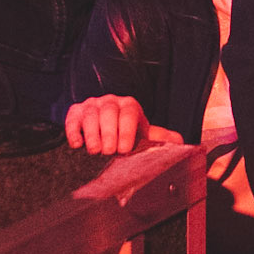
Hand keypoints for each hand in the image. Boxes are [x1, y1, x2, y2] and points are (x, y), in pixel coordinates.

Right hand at [63, 95, 183, 155]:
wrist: (105, 131)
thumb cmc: (126, 135)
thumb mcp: (143, 136)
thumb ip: (160, 139)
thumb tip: (181, 142)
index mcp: (130, 106)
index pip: (129, 112)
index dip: (127, 130)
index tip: (124, 150)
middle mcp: (110, 102)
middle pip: (109, 112)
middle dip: (109, 133)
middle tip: (109, 152)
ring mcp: (92, 105)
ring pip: (90, 114)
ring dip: (92, 134)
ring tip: (95, 151)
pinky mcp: (75, 112)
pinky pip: (72, 117)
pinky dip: (73, 131)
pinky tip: (77, 145)